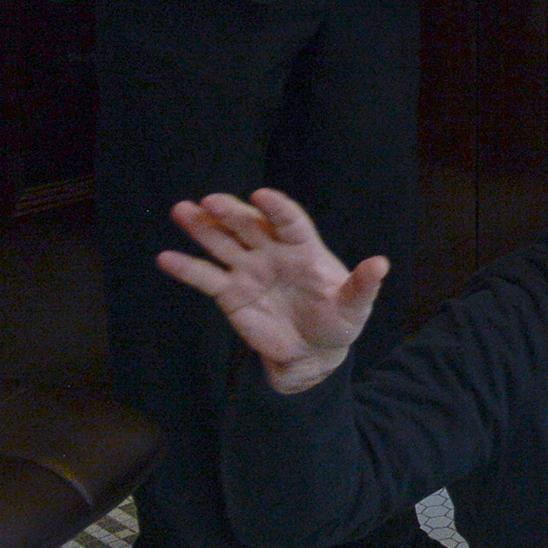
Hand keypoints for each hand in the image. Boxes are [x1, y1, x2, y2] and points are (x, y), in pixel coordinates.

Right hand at [154, 188, 386, 393]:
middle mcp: (274, 253)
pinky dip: (186, 268)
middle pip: (250, 226)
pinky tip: (166, 258)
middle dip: (232, 212)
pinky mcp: (230, 293)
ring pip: (223, 243)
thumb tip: (381, 264)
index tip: (262, 195)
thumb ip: (363, 285)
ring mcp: (249, 270)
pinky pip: (205, 277)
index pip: (290, 222)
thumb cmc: (338, 322)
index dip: (277, 208)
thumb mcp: (355, 306)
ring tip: (182, 210)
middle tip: (211, 200)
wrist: (312, 352)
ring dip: (202, 227)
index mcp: (305, 249)